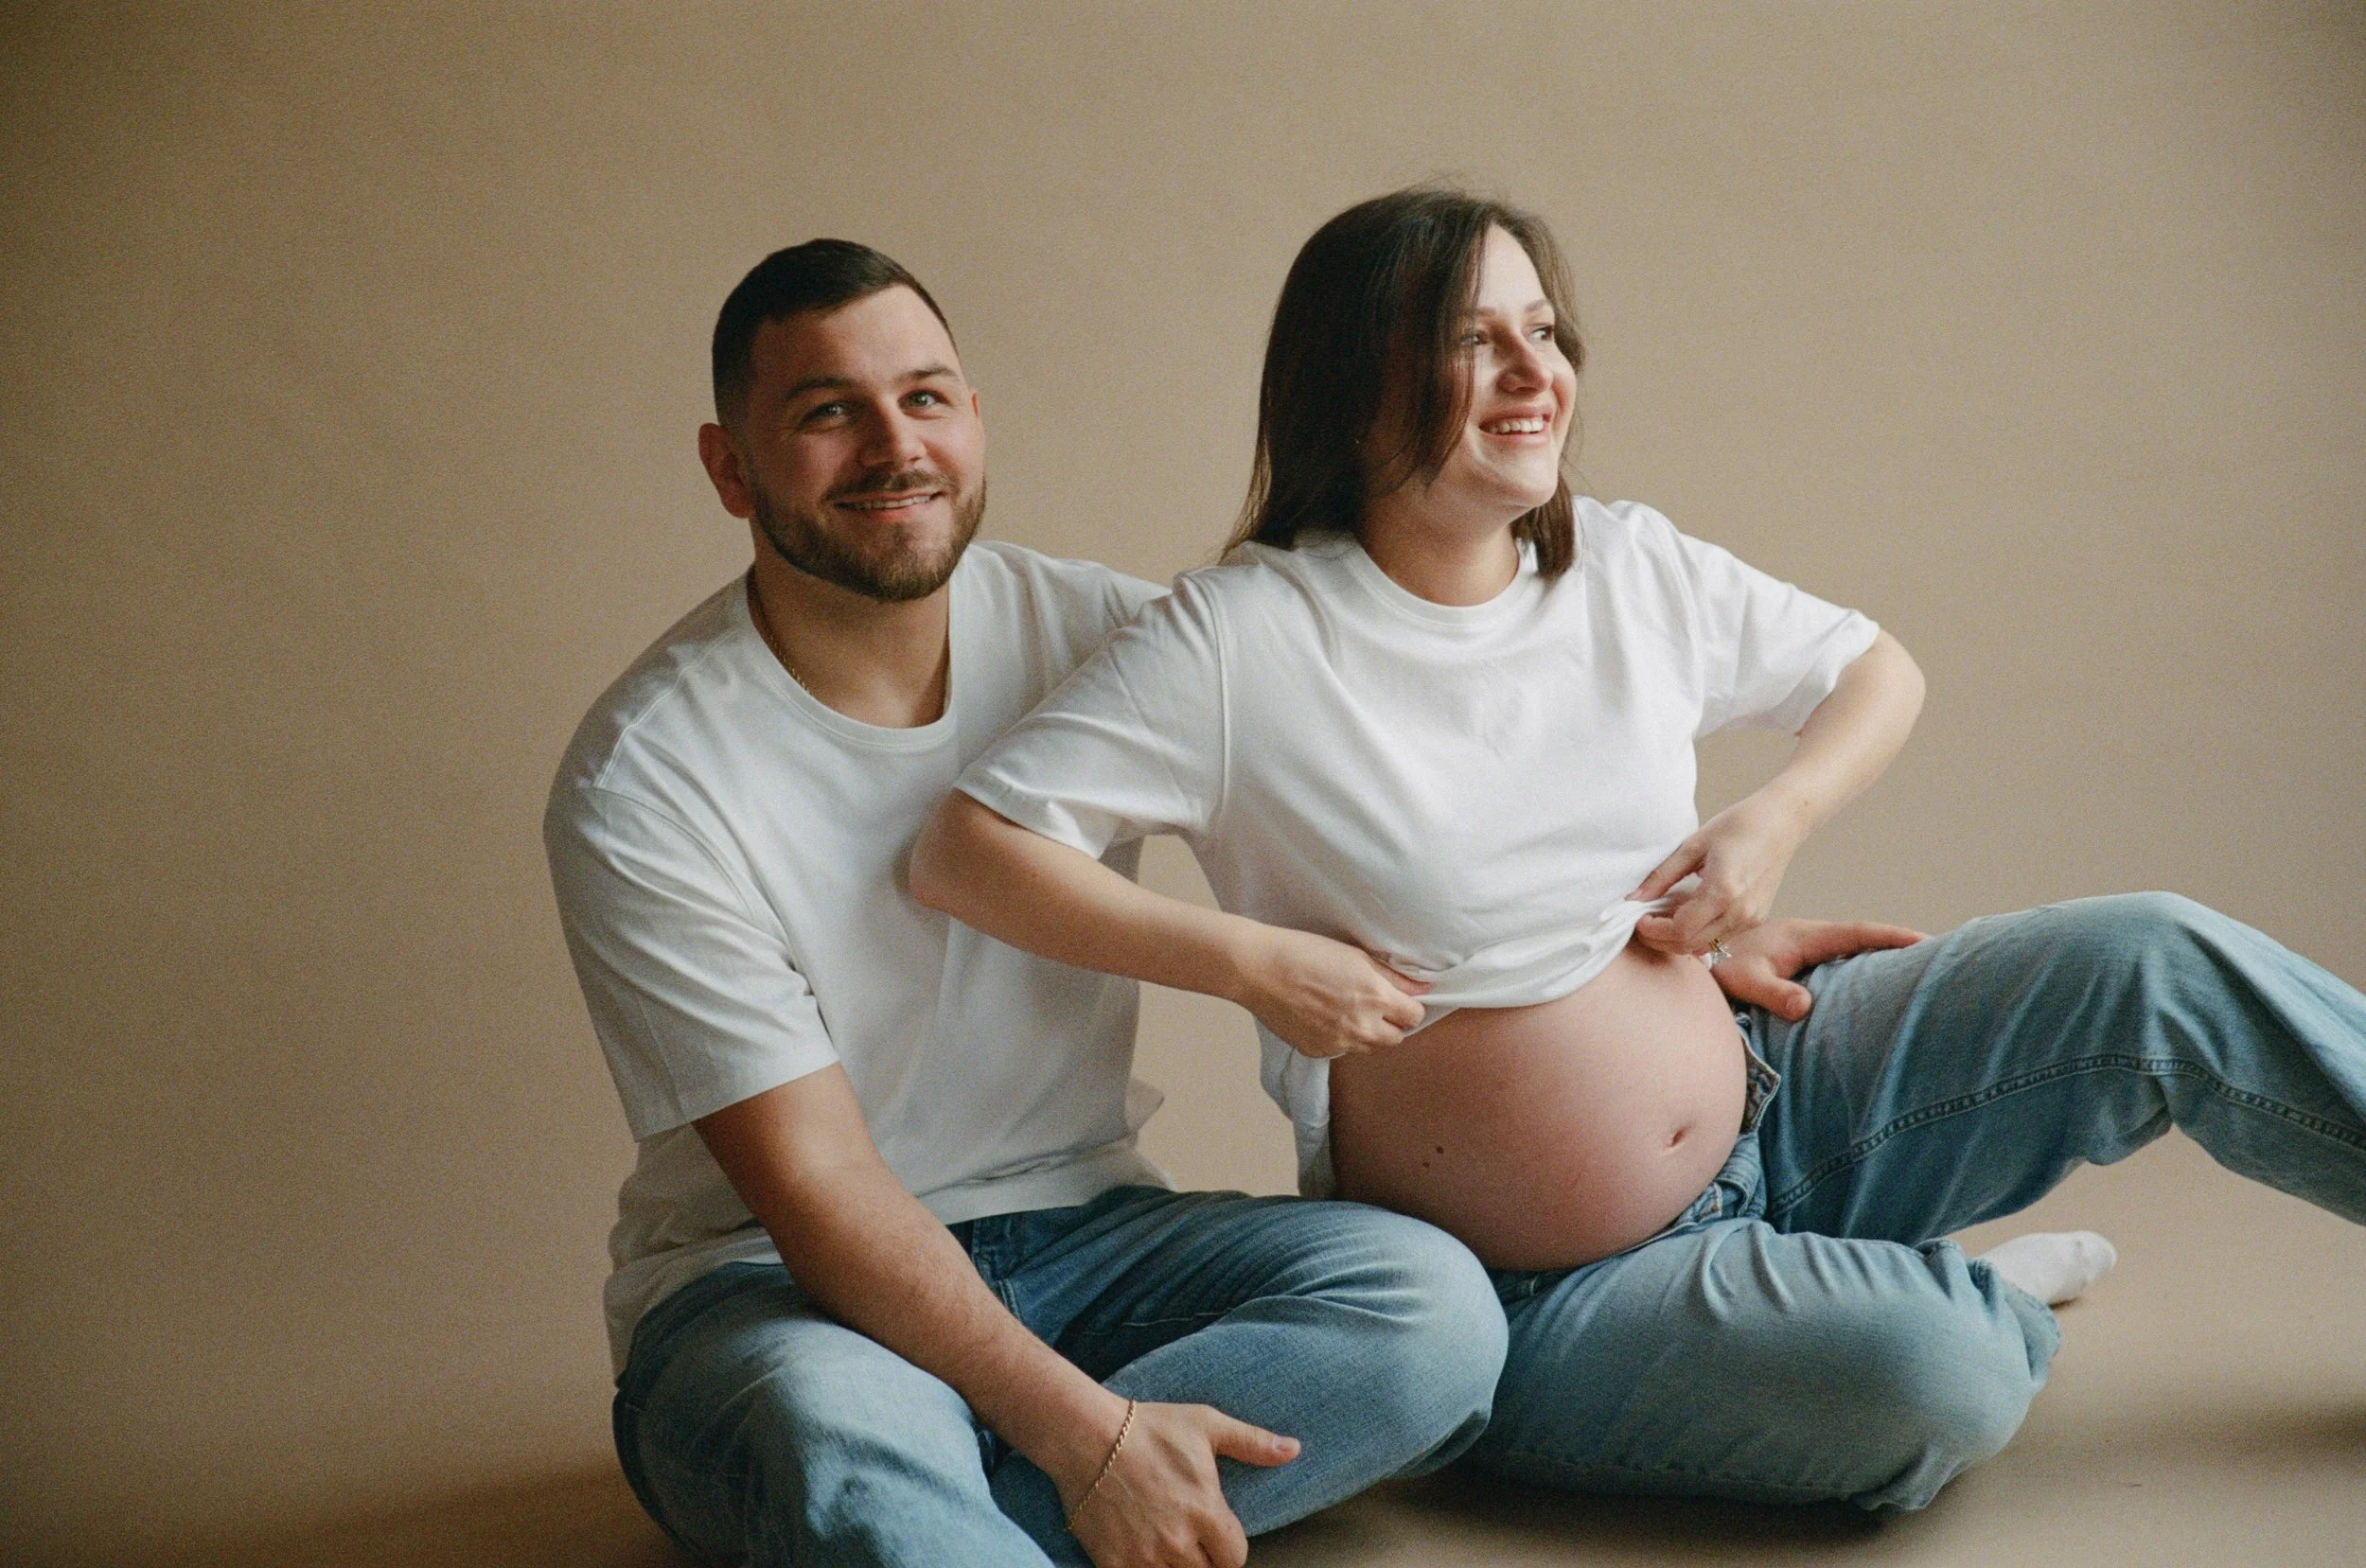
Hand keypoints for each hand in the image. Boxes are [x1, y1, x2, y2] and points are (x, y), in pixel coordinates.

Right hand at [1063, 1401, 1299, 1567]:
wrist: (1086, 1436)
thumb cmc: (1149, 1428)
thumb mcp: (1205, 1425)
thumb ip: (1252, 1442)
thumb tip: (1294, 1449)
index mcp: (1205, 1512)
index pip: (1235, 1559)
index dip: (1229, 1549)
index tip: (1217, 1536)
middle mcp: (1178, 1542)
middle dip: (1201, 1559)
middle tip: (1188, 1537)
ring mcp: (1144, 1556)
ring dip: (1173, 1565)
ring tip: (1164, 1542)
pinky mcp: (1113, 1563)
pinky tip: (1141, 1550)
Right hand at [1230, 925, 1428, 1059]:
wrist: (1258, 969)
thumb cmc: (1305, 952)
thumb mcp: (1355, 955)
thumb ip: (1393, 977)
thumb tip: (1422, 989)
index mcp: (1375, 998)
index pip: (1414, 1016)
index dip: (1408, 1006)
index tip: (1398, 998)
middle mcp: (1361, 1026)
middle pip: (1396, 1039)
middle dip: (1391, 1024)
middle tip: (1375, 1005)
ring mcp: (1338, 1044)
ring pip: (1369, 1048)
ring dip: (1367, 1033)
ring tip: (1346, 1009)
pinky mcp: (1316, 1052)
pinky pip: (1341, 1050)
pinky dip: (1339, 1038)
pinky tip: (1323, 1016)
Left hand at [1628, 791, 1810, 955]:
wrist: (1781, 822)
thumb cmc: (1739, 825)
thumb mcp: (1693, 845)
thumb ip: (1662, 875)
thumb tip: (1635, 898)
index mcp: (1723, 891)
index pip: (1681, 930)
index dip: (1654, 931)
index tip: (1638, 920)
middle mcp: (1740, 912)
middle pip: (1691, 945)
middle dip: (1661, 940)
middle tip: (1644, 924)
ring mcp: (1751, 918)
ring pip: (1705, 946)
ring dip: (1678, 939)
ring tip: (1663, 917)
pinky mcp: (1756, 918)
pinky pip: (1720, 937)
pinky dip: (1698, 933)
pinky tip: (1687, 914)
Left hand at [1708, 917, 1925, 1019]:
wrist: (1698, 957)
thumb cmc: (1719, 967)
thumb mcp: (1744, 979)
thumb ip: (1772, 991)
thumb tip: (1805, 1006)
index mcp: (1806, 937)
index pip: (1858, 933)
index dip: (1892, 937)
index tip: (1926, 940)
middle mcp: (1813, 942)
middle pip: (1866, 943)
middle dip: (1902, 948)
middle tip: (1944, 955)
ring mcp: (1810, 954)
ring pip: (1855, 955)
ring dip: (1885, 961)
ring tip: (1925, 974)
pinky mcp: (1803, 968)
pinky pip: (1841, 968)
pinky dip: (1862, 972)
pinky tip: (1880, 991)